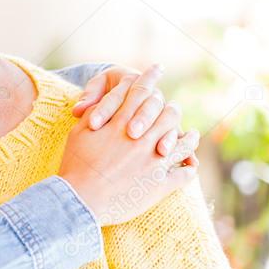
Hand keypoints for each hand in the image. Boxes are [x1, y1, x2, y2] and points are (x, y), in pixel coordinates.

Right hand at [60, 71, 199, 225]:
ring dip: (189, 137)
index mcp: (121, 124)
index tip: (158, 67)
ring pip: (182, 142)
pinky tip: (190, 165)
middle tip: (173, 108)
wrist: (80, 200)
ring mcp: (153, 162)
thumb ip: (94, 116)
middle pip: (167, 114)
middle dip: (171, 108)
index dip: (149, 78)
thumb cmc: (75, 165)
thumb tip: (103, 104)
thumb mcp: (78, 134)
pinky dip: (189, 168)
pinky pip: (184, 174)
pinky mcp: (159, 185)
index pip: (140, 93)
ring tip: (192, 135)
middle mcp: (142, 139)